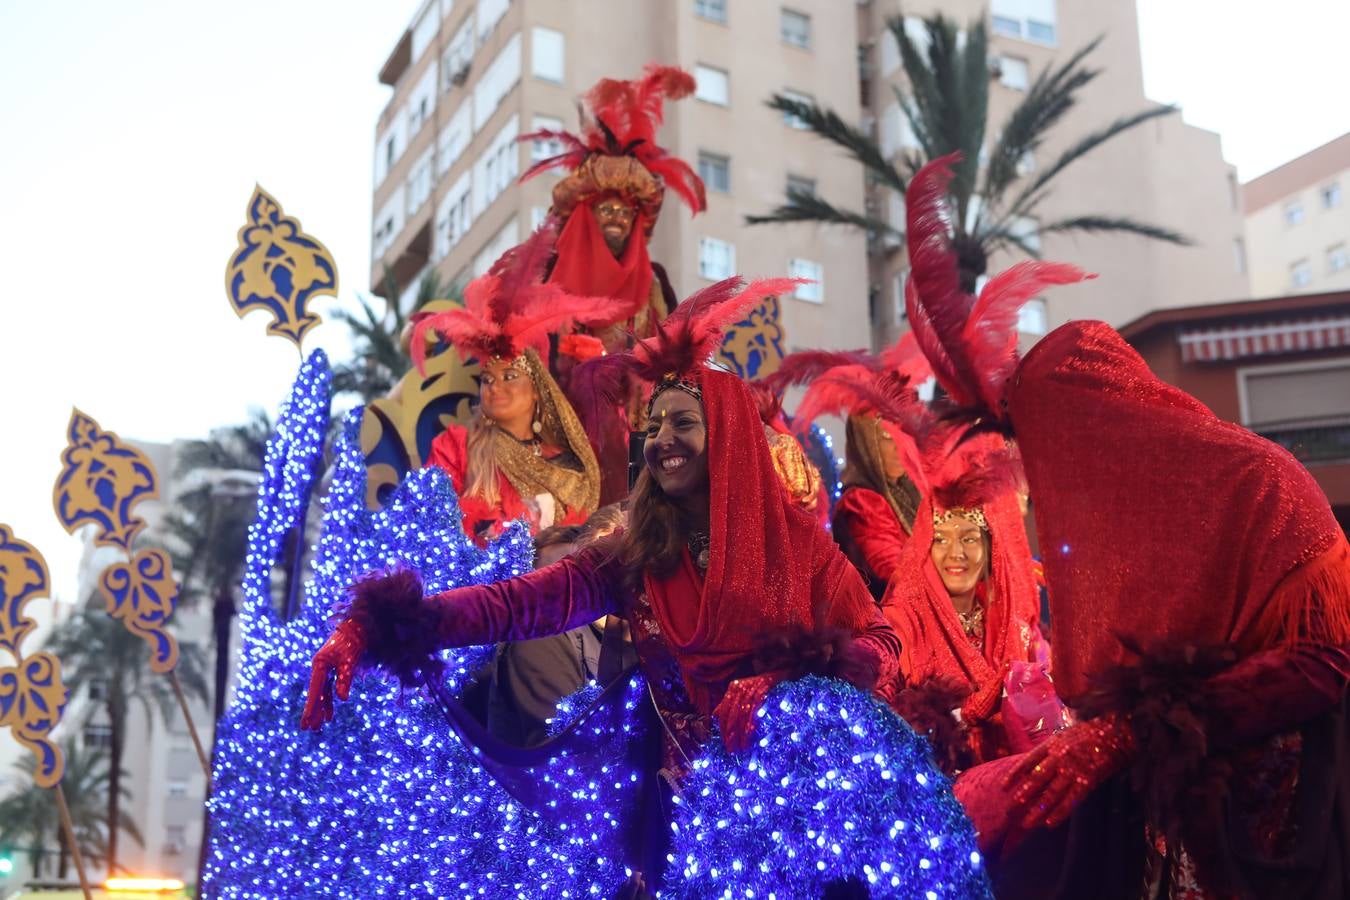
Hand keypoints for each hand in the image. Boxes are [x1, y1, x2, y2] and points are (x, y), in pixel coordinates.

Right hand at [300, 619, 367, 730]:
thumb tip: (342, 698)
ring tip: (318, 726)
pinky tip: (329, 714)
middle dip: (312, 711)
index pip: (315, 689)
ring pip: (321, 692)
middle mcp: (319, 667)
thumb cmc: (353, 641)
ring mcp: (325, 668)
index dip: (311, 707)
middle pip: (315, 693)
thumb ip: (345, 679)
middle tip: (308, 728)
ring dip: (320, 708)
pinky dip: (329, 701)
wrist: (358, 625)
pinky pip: (328, 688)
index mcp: (320, 664)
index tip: (306, 722)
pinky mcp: (333, 668)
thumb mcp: (350, 660)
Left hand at [713, 673, 778, 752]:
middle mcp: (740, 687)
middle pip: (731, 714)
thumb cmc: (763, 685)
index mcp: (733, 689)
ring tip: (742, 747)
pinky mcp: (763, 688)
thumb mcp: (744, 692)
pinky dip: (751, 722)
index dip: (723, 729)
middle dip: (730, 734)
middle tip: (732, 750)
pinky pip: (754, 709)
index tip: (726, 744)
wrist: (784, 668)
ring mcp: (751, 687)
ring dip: (741, 732)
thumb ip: (729, 703)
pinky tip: (750, 734)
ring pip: (742, 713)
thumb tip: (714, 716)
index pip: (723, 711)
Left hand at [1006, 713, 1133, 830]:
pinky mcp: (1087, 781)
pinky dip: (1060, 812)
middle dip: (1022, 796)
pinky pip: (1071, 800)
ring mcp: (1072, 770)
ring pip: (1051, 793)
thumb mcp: (1063, 736)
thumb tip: (1032, 765)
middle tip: (1010, 810)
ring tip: (1026, 823)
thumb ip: (1048, 750)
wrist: (1115, 733)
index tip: (1003, 787)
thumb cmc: (1087, 734)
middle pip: (1036, 780)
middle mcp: (1058, 758)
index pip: (1027, 761)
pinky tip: (1049, 824)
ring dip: (1038, 810)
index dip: (1015, 775)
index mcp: (1050, 745)